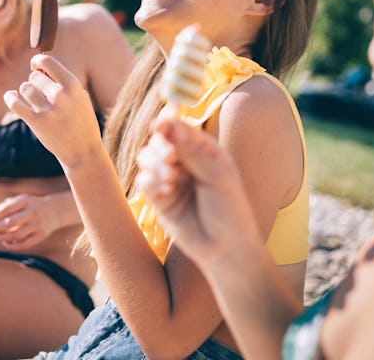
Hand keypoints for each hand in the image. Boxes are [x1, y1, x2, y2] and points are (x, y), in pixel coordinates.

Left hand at [0, 194, 57, 249]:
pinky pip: (23, 244)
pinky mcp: (41, 236)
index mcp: (26, 200)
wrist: (54, 211)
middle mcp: (33, 212)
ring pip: (15, 235)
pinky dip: (12, 246)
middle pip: (10, 223)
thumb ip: (5, 207)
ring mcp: (38, 225)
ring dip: (3, 237)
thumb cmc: (30, 205)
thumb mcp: (21, 200)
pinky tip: (6, 243)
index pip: (6, 209)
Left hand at [4, 54, 104, 169]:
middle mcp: (60, 95)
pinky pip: (15, 103)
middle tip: (41, 92)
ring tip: (35, 101)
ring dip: (27, 92)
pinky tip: (11, 96)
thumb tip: (39, 68)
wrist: (83, 150)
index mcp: (73, 85)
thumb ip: (62, 81)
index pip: (47, 61)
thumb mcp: (79, 97)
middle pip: (34, 76)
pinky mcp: (36, 122)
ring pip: (25, 88)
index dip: (37, 61)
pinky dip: (10, 98)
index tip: (35, 66)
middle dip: (35, 82)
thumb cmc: (81, 121)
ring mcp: (48, 109)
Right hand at [136, 118, 258, 264]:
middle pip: (160, 141)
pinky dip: (151, 182)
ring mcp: (171, 179)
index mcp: (204, 150)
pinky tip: (166, 191)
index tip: (158, 125)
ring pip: (147, 158)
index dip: (167, 124)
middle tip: (170, 157)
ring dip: (154, 163)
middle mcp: (185, 161)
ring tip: (170, 179)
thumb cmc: (230, 210)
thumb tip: (173, 126)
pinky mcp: (159, 198)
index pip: (180, 129)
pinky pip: (144, 181)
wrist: (225, 249)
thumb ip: (193, 152)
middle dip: (161, 146)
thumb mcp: (217, 177)